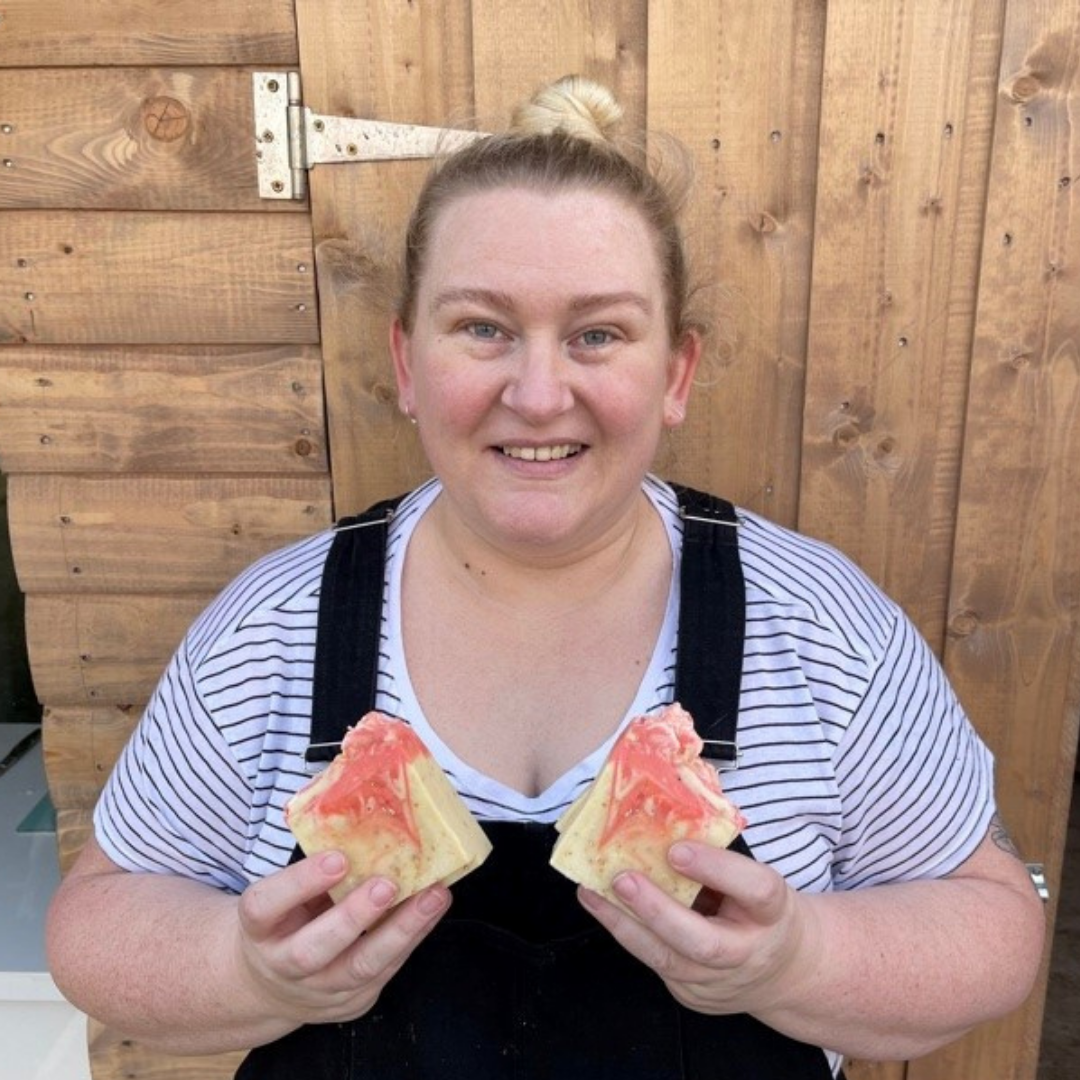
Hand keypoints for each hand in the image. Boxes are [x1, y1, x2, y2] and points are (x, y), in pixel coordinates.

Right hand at [233, 850, 450, 1027]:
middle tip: (387, 884)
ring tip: (433, 896)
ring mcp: (318, 990)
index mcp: (258, 927)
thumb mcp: (282, 893)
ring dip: (401, 930)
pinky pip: (385, 971)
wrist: (269, 985)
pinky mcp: (352, 1002)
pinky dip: (412, 938)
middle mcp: (282, 964)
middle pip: (311, 950)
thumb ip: (312, 867)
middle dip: (353, 917)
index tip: (337, 858)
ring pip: (359, 968)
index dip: (299, 882)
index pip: (265, 906)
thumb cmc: (286, 919)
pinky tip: (432, 910)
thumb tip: (357, 815)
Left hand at [579, 841, 817, 1015]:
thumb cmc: (759, 908)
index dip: (717, 868)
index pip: (755, 890)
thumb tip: (673, 795)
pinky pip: (654, 962)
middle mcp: (748, 953)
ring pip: (668, 961)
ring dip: (624, 923)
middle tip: (623, 879)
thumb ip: (721, 849)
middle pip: (704, 944)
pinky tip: (598, 905)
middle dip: (658, 911)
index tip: (677, 849)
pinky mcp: (690, 994)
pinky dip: (624, 931)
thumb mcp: (756, 876)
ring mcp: (717, 982)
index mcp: (773, 912)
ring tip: (592, 891)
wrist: (782, 971)